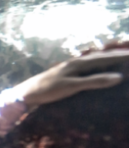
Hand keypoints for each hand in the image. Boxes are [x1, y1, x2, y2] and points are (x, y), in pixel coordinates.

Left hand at [14, 49, 128, 105]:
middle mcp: (77, 62)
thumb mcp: (73, 86)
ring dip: (109, 58)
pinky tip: (101, 68)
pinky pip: (89, 66)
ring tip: (122, 57)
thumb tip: (118, 77)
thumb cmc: (48, 89)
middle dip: (118, 54)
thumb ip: (94, 81)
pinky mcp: (68, 73)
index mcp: (79, 63)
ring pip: (95, 59)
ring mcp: (72, 67)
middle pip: (102, 56)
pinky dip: (100, 65)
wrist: (27, 93)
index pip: (106, 57)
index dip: (122, 56)